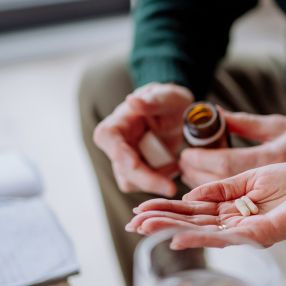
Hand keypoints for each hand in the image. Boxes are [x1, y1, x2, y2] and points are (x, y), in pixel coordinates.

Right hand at [93, 82, 193, 196]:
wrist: (178, 116)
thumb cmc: (171, 102)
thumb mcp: (169, 97)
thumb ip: (153, 100)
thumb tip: (132, 101)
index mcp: (120, 121)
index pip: (107, 137)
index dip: (118, 153)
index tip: (134, 163)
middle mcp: (118, 143)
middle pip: (122, 168)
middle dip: (147, 179)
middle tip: (172, 189)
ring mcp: (126, 159)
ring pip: (131, 182)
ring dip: (156, 181)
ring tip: (176, 164)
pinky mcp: (137, 172)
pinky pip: (144, 185)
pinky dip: (160, 181)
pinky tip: (173, 167)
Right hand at [127, 161, 285, 283]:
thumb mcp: (253, 176)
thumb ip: (223, 186)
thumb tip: (191, 194)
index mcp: (235, 207)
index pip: (195, 210)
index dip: (168, 210)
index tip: (140, 210)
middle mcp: (237, 223)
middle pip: (194, 222)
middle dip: (162, 221)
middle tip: (131, 224)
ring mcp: (248, 230)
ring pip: (204, 231)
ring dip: (172, 229)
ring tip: (143, 230)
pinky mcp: (262, 234)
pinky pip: (228, 236)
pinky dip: (201, 237)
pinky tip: (179, 237)